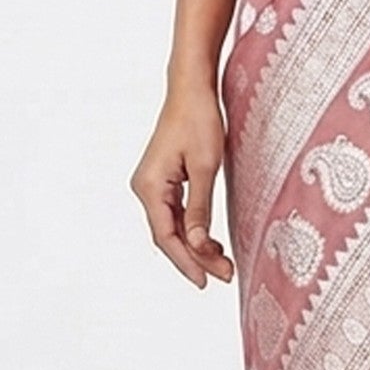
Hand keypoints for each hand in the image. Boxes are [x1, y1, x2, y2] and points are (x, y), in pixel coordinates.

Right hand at [129, 81, 233, 287]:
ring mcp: (152, 185)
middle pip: (168, 235)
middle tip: (224, 275)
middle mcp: (144, 188)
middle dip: (195, 258)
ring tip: (222, 264)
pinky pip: (175, 214)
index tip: (207, 280)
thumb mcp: (205, 167)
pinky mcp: (163, 180)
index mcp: (150, 186)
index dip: (187, 261)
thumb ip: (200, 208)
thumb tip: (197, 244)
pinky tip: (209, 242)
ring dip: (195, 246)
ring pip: (172, 227)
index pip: (166, 236)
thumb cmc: (199, 120)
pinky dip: (192, 229)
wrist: (191, 89)